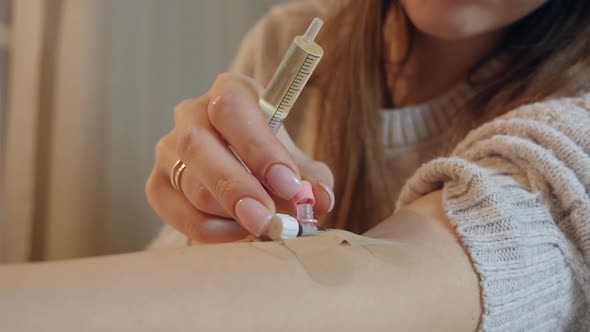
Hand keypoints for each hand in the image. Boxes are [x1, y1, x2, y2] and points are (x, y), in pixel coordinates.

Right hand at [146, 73, 333, 242]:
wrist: (242, 165)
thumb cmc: (271, 157)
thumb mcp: (297, 160)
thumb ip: (312, 178)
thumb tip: (319, 199)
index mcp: (229, 92)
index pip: (232, 110)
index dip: (259, 149)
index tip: (289, 186)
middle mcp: (190, 114)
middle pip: (198, 146)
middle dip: (236, 188)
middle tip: (267, 220)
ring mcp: (167, 149)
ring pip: (191, 186)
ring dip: (230, 214)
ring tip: (263, 224)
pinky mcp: (157, 184)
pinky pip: (178, 213)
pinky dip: (211, 230)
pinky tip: (238, 231)